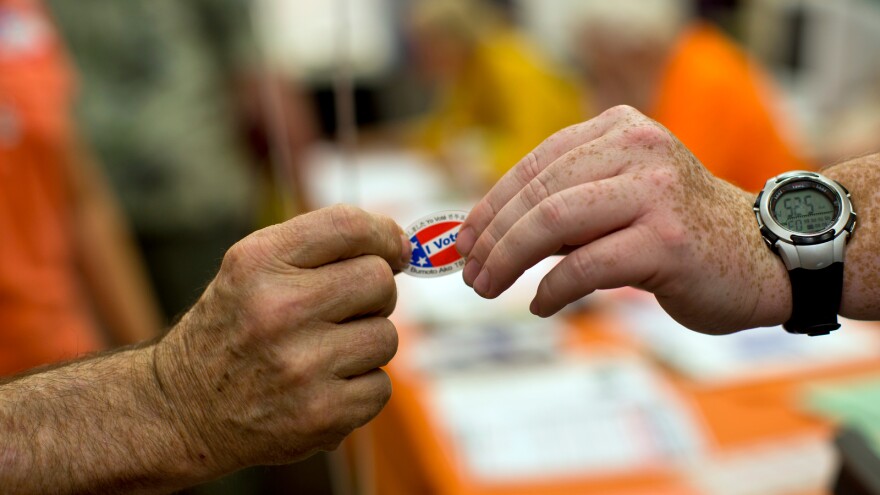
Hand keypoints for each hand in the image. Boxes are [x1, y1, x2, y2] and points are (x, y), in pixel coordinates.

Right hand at [152, 205, 410, 472]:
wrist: (181, 409)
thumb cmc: (234, 328)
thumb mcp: (252, 269)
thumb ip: (320, 247)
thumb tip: (404, 247)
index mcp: (259, 262)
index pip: (348, 225)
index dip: (384, 235)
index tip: (393, 250)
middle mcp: (278, 309)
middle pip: (378, 281)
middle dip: (374, 295)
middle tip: (345, 311)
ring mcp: (301, 366)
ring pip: (386, 337)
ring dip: (366, 345)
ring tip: (324, 354)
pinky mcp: (320, 415)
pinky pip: (380, 387)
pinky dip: (360, 389)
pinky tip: (323, 388)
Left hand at [456, 105, 790, 332]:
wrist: (766, 256)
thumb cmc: (681, 232)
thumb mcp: (621, 197)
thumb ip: (568, 202)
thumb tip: (488, 235)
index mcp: (621, 129)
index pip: (536, 164)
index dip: (491, 204)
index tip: (464, 239)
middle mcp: (639, 149)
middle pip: (539, 193)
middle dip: (493, 237)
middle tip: (471, 273)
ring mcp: (656, 192)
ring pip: (554, 221)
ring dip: (509, 259)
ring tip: (489, 287)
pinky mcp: (668, 240)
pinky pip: (586, 266)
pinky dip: (552, 290)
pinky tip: (539, 305)